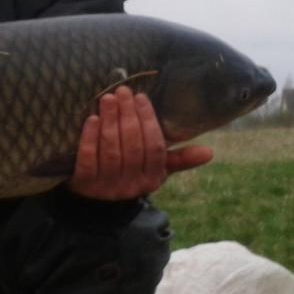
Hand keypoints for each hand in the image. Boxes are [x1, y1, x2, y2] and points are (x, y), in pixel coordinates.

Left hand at [67, 86, 212, 200]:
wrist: (95, 202)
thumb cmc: (130, 174)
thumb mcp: (155, 170)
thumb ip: (178, 159)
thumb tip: (210, 152)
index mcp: (152, 179)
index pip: (154, 148)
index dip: (148, 121)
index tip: (141, 97)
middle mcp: (131, 186)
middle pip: (133, 147)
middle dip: (128, 116)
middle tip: (122, 91)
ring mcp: (106, 187)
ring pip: (111, 151)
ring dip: (110, 122)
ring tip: (107, 98)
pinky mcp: (84, 185)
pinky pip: (88, 160)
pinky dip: (89, 138)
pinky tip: (92, 119)